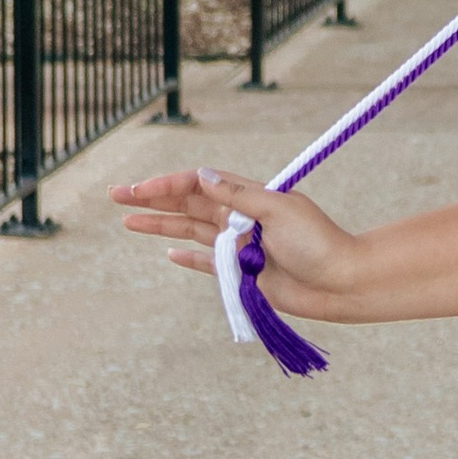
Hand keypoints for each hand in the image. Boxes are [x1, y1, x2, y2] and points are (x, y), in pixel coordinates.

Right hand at [107, 164, 361, 322]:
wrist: (342, 283)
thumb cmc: (319, 242)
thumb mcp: (279, 210)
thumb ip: (239, 196)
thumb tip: (201, 175)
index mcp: (250, 197)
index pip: (199, 185)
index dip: (167, 185)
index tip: (139, 189)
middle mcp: (241, 219)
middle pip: (187, 204)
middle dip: (152, 199)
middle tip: (116, 195)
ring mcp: (239, 247)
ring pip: (190, 231)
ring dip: (160, 225)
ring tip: (127, 221)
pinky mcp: (243, 275)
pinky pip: (207, 264)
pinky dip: (188, 258)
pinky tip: (168, 254)